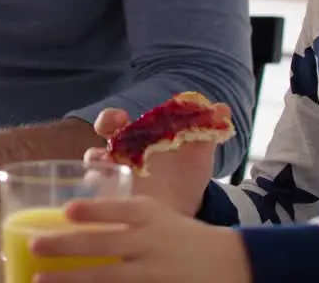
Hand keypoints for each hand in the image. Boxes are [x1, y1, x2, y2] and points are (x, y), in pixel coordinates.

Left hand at [31, 196, 251, 282]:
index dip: (94, 211)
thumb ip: (121, 213)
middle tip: (35, 244)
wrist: (223, 263)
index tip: (67, 211)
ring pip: (106, 278)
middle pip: (105, 245)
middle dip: (67, 246)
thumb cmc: (177, 233)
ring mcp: (152, 273)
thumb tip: (70, 215)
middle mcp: (150, 242)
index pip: (121, 210)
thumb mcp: (156, 214)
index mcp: (151, 215)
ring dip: (71, 279)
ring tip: (40, 278)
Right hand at [83, 108, 219, 216]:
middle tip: (105, 154)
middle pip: (95, 153)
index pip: (112, 123)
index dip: (110, 118)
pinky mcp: (121, 211)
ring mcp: (117, 188)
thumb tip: (223, 107)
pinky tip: (116, 208)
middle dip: (95, 154)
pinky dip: (103, 208)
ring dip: (97, 181)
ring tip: (107, 184)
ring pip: (95, 182)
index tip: (119, 118)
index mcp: (134, 141)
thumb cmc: (186, 174)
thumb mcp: (197, 152)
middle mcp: (120, 162)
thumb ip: (207, 129)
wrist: (190, 208)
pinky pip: (104, 209)